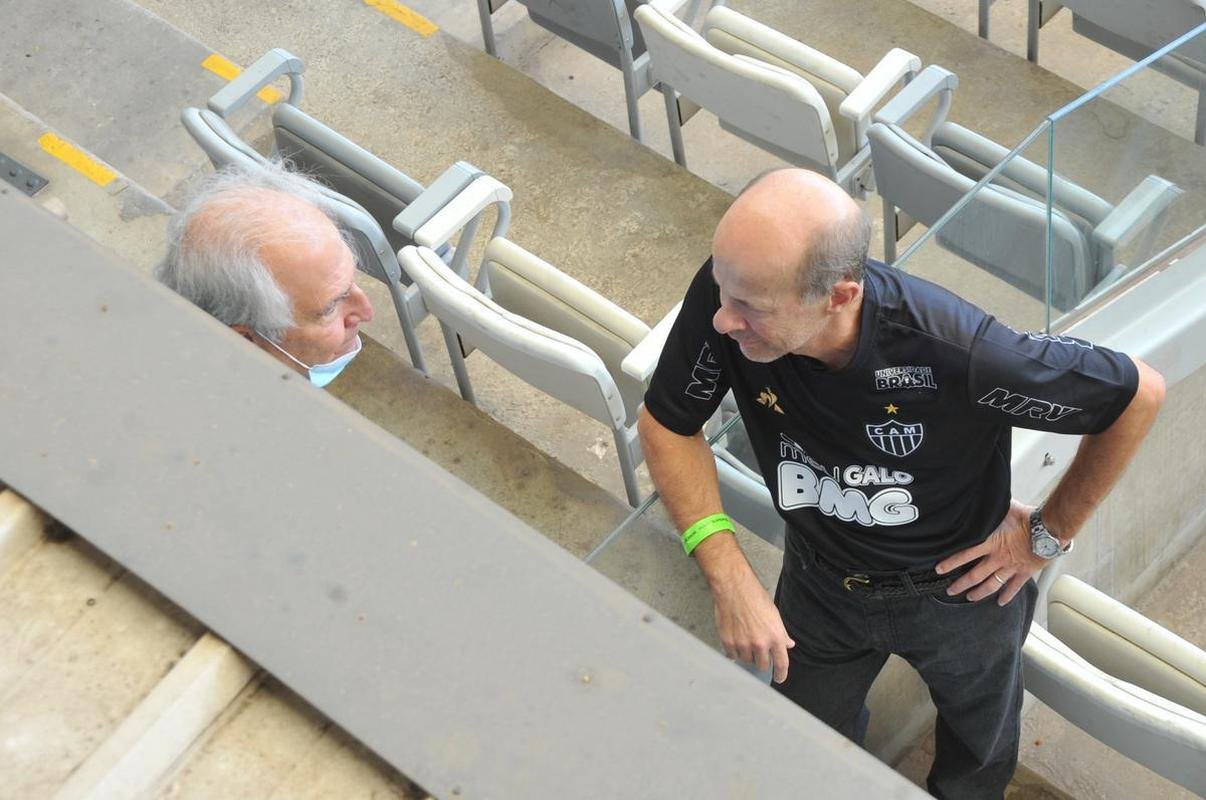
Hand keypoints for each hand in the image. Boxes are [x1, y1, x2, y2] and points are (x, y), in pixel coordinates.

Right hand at [710, 564, 794, 682]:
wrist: (734, 588)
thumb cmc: (755, 597)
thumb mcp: (774, 615)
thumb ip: (781, 633)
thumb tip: (788, 644)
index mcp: (775, 637)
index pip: (781, 664)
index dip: (781, 674)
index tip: (779, 678)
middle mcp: (760, 644)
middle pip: (763, 665)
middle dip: (762, 661)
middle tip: (758, 651)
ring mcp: (743, 644)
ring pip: (747, 661)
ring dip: (747, 655)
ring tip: (745, 639)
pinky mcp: (729, 642)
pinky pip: (733, 656)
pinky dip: (734, 651)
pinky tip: (735, 640)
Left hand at [936, 499, 1046, 605]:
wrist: (1050, 530)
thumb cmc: (1029, 518)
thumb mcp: (1006, 509)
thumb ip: (992, 508)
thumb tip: (981, 499)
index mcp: (991, 543)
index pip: (965, 555)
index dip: (951, 563)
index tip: (940, 570)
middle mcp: (999, 558)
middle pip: (975, 575)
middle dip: (961, 584)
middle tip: (950, 591)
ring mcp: (1011, 567)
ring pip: (992, 584)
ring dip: (979, 592)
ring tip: (970, 597)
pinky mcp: (1024, 572)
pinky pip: (1014, 587)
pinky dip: (1007, 596)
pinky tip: (1000, 602)